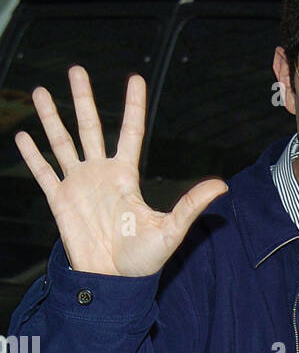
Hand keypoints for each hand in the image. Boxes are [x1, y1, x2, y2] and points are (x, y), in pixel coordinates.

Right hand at [15, 66, 227, 276]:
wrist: (113, 282)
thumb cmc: (143, 260)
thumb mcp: (171, 230)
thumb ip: (191, 205)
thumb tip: (222, 185)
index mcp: (126, 176)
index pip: (130, 132)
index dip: (133, 106)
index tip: (135, 79)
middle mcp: (101, 174)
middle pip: (90, 128)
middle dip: (83, 99)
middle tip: (76, 70)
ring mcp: (78, 185)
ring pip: (62, 143)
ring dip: (51, 118)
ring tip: (40, 92)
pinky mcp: (60, 201)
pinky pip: (43, 173)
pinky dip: (32, 155)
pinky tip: (23, 135)